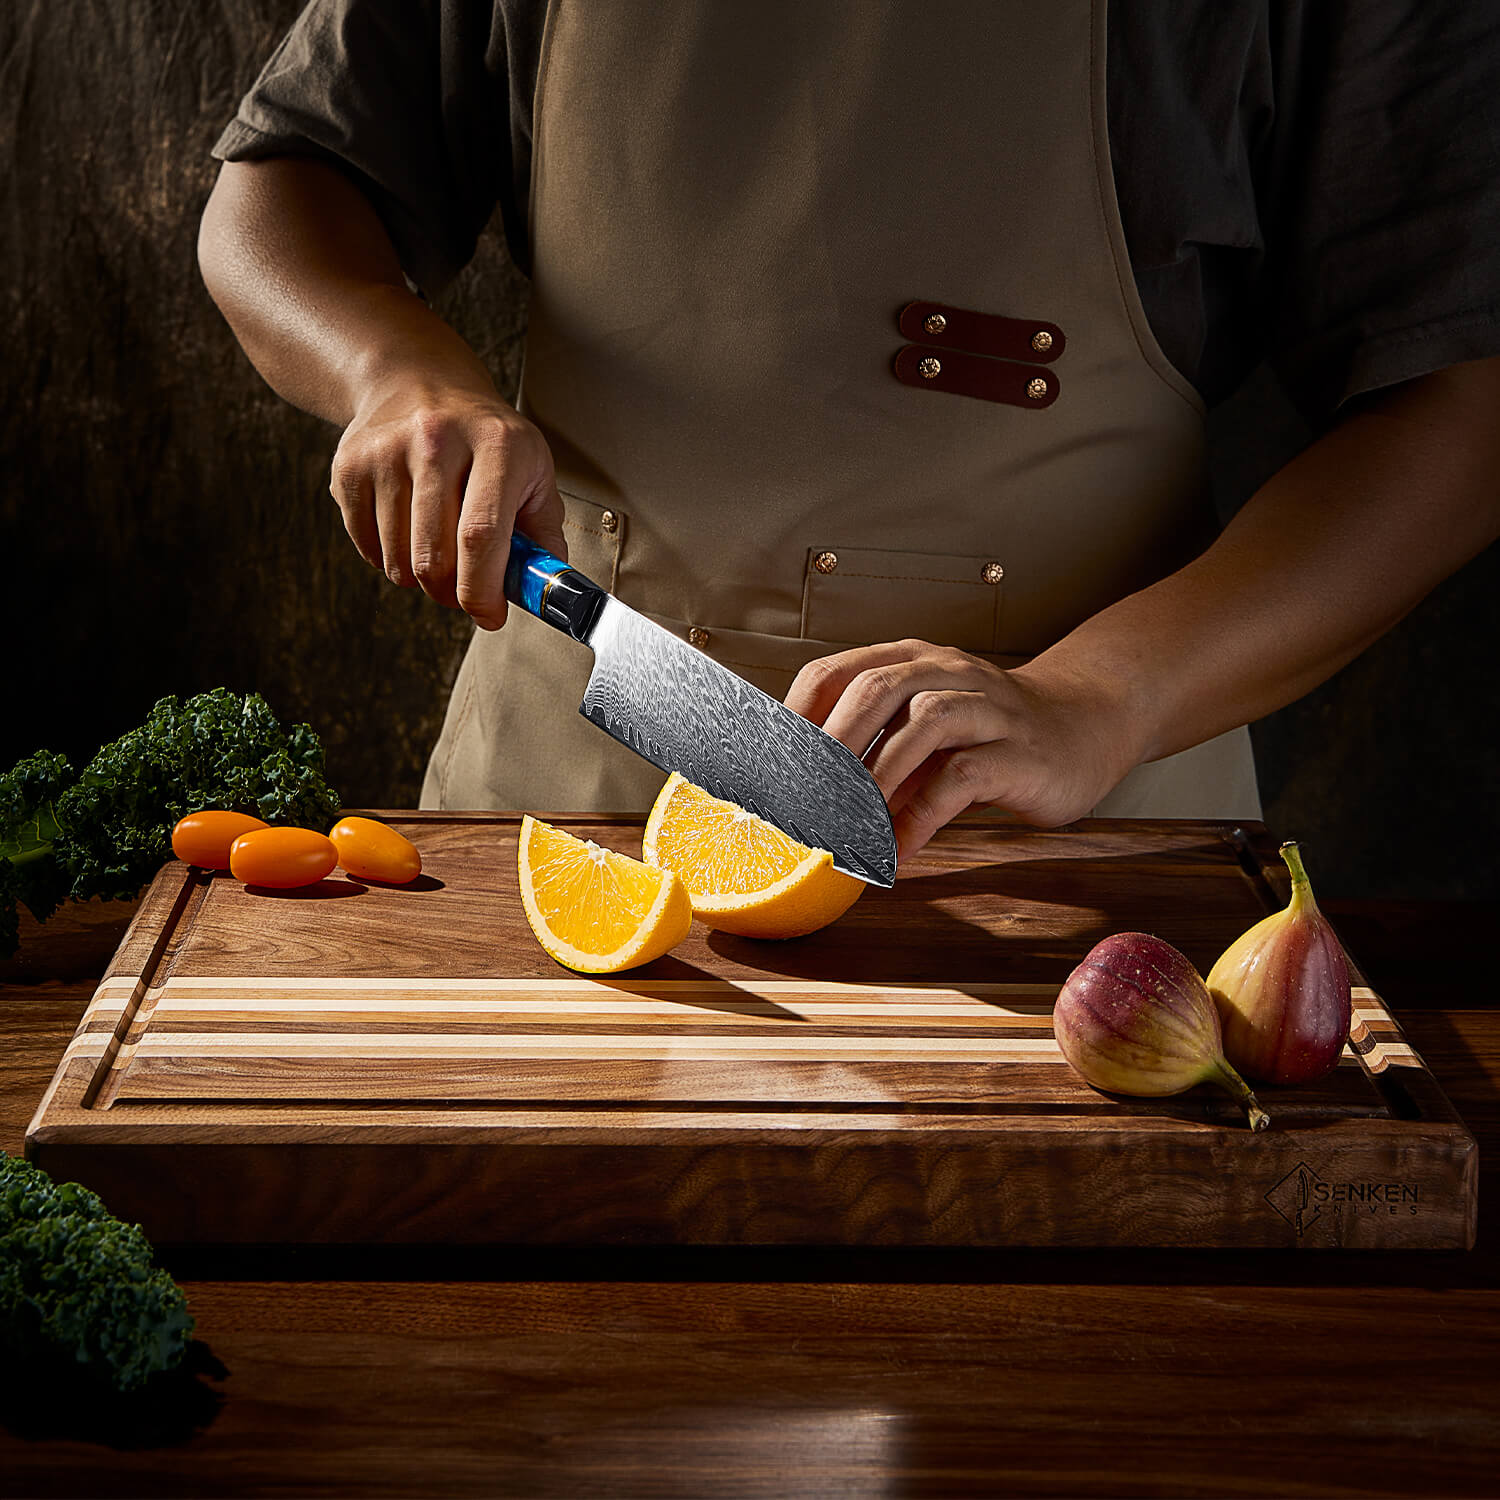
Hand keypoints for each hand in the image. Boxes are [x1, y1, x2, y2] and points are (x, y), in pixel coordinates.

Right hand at [329, 382, 565, 629]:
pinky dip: (390, 558)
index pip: (480, 536)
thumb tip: (543, 590)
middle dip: (452, 594)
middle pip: (434, 557)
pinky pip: (367, 546)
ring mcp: (387, 451)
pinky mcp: (350, 466)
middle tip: (465, 591)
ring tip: (440, 553)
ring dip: (421, 579)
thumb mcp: (533, 471)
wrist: (419, 382)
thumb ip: (544, 535)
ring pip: (397, 560)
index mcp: (496, 443)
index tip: (490, 615)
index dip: (482, 590)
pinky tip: (410, 530)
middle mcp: (437, 440)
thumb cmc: (485, 437)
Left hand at [785, 639, 1148, 859]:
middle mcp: (947, 672)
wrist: (1084, 727)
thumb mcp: (922, 728)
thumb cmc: (989, 733)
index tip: (763, 767)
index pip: (836, 671)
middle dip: (828, 744)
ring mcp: (987, 707)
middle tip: (795, 797)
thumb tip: (797, 792)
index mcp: (911, 660)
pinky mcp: (1018, 751)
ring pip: (923, 723)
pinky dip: (920, 816)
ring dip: (874, 777)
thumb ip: (872, 748)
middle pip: (876, 688)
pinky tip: (895, 849)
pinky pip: (962, 778)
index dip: (795, 716)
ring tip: (842, 823)